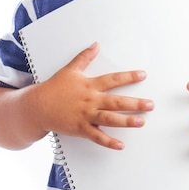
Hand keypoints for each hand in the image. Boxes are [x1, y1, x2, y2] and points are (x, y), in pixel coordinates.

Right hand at [36, 42, 154, 149]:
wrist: (38, 106)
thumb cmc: (54, 88)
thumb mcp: (70, 70)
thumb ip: (85, 57)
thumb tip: (95, 44)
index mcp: (90, 85)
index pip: (113, 79)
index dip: (128, 77)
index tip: (143, 75)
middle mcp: (90, 100)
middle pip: (116, 101)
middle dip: (135, 103)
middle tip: (150, 105)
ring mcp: (86, 115)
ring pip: (109, 118)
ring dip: (126, 121)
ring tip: (141, 122)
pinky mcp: (80, 128)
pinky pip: (96, 136)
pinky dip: (108, 142)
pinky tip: (120, 145)